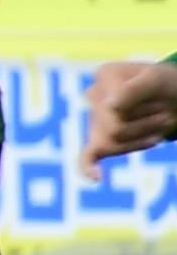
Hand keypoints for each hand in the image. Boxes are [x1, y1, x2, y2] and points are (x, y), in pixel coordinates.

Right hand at [83, 59, 176, 177]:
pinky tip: (96, 178)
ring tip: (160, 123)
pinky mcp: (102, 139)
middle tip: (164, 111)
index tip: (158, 97)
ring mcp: (96, 120)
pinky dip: (88, 167)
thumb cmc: (168, 84)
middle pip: (114, 128)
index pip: (112, 109)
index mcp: (103, 76)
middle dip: (146, 125)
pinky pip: (87, 156)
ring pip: (114, 143)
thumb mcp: (159, 79)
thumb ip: (135, 89)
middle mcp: (94, 97)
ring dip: (144, 137)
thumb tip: (109, 107)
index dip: (141, 109)